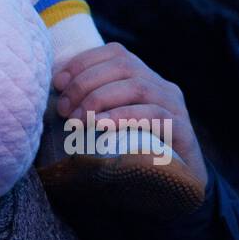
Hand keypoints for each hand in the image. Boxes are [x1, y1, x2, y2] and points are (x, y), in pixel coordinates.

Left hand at [53, 42, 206, 190]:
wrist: (176, 186)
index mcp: (144, 77)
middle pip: (124, 66)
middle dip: (86, 83)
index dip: (83, 63)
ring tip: (77, 120)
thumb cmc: (132, 150)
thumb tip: (56, 88)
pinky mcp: (182, 130)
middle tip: (64, 109)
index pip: (115, 53)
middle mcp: (162, 86)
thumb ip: (91, 101)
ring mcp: (175, 106)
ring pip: (138, 87)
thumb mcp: (110, 120)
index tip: (58, 83)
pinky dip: (123, 116)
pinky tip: (101, 125)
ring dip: (100, 99)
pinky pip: (154, 115)